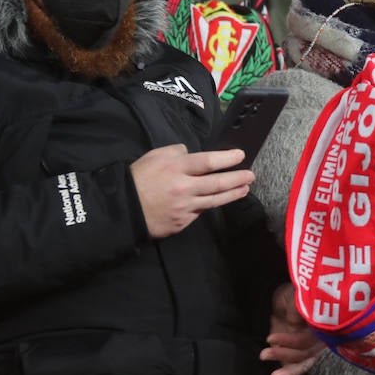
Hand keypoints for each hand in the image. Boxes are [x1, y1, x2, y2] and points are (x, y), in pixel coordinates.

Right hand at [129, 145, 251, 238]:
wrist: (124, 210)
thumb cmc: (138, 179)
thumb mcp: (154, 156)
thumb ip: (176, 152)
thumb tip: (191, 153)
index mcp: (176, 169)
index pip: (208, 162)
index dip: (227, 158)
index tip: (240, 156)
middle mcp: (184, 188)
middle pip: (217, 183)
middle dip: (237, 178)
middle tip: (251, 175)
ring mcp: (185, 208)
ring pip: (214, 201)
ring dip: (232, 194)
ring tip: (244, 189)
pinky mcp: (182, 222)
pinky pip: (200, 212)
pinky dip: (210, 205)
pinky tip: (218, 201)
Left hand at [262, 284, 323, 374]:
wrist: (286, 301)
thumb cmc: (292, 295)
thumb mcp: (293, 294)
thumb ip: (296, 306)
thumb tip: (294, 321)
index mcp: (320, 324)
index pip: (309, 338)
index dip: (291, 341)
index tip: (269, 337)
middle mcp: (317, 340)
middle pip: (306, 355)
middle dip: (285, 357)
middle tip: (264, 355)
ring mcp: (308, 350)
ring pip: (302, 366)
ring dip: (286, 374)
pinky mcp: (296, 357)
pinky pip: (295, 370)